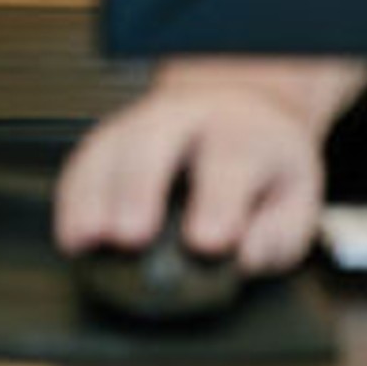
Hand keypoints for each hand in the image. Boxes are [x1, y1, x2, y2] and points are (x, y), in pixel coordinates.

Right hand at [51, 57, 366, 276]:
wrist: (239, 108)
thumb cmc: (263, 164)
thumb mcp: (295, 198)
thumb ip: (278, 234)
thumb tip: (245, 256)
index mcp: (244, 133)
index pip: (231, 160)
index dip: (217, 201)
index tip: (207, 241)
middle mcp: (187, 119)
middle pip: (154, 142)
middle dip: (139, 188)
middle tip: (131, 235)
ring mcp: (141, 122)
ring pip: (109, 147)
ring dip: (93, 195)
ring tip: (85, 238)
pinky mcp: (109, 137)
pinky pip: (82, 161)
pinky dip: (72, 197)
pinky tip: (71, 232)